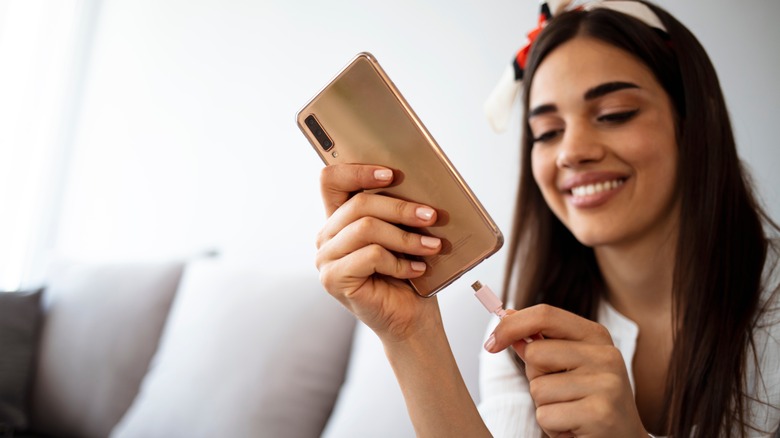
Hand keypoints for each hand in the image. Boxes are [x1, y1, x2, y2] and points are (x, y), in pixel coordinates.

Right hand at [316, 164, 443, 340]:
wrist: (410, 318)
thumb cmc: (408, 273)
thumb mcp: (403, 233)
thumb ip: (397, 210)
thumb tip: (419, 183)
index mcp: (338, 219)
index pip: (331, 180)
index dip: (358, 171)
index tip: (391, 174)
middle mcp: (326, 237)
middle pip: (357, 204)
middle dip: (400, 208)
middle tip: (431, 215)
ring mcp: (326, 259)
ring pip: (366, 229)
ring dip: (405, 236)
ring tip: (431, 246)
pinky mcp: (334, 279)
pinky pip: (370, 256)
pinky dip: (399, 261)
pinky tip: (416, 269)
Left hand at [486, 305, 647, 437]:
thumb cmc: (588, 401)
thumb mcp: (568, 366)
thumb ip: (541, 344)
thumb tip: (508, 318)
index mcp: (596, 336)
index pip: (545, 315)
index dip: (511, 326)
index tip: (491, 343)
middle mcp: (605, 355)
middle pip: (535, 354)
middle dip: (535, 378)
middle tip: (561, 394)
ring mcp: (605, 384)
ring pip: (538, 388)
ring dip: (545, 406)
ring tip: (570, 412)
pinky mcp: (599, 414)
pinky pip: (545, 415)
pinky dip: (552, 427)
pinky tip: (574, 428)